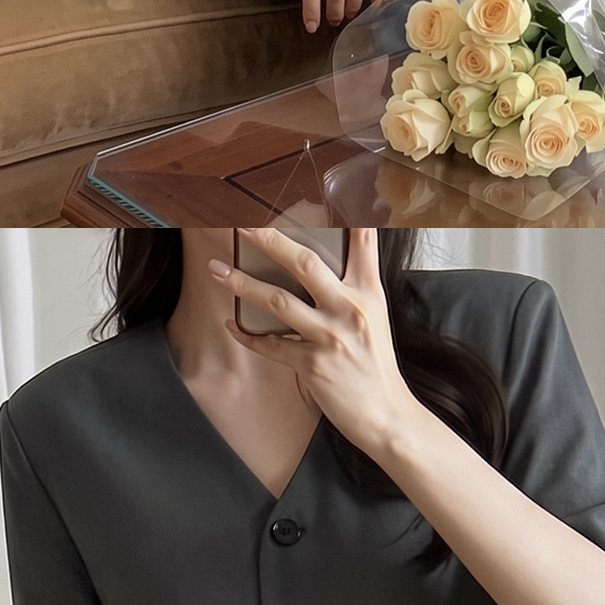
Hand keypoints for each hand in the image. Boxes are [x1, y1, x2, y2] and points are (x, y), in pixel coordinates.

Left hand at [213, 228, 408, 462]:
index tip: (330, 190)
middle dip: (269, 240)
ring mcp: (330, 336)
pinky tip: (231, 326)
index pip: (364, 243)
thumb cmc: (376, 366)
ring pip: (278, 300)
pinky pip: (271, 344)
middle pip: (304, 262)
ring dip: (242, 283)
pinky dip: (247, 335)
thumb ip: (354, 288)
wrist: (386, 415)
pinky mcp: (313, 364)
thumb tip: (326, 265)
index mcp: (368, 293)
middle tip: (243, 225)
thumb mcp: (375, 317)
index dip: (347, 213)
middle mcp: (350, 308)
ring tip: (218, 270)